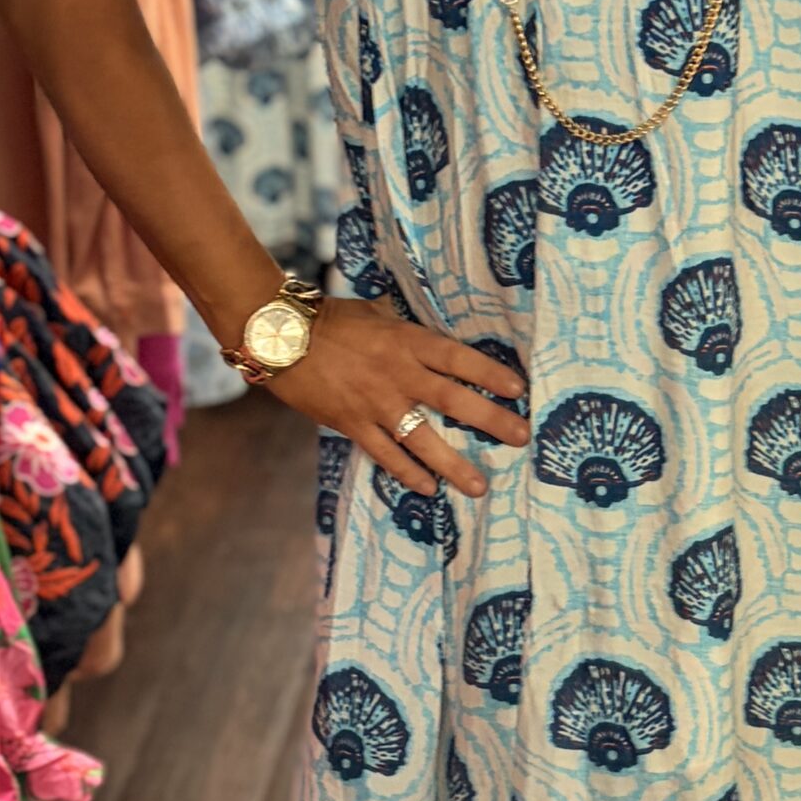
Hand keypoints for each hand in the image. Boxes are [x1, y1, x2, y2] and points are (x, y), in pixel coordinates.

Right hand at [265, 296, 527, 498]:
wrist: (278, 335)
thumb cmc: (330, 319)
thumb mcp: (376, 313)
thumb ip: (406, 328)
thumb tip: (432, 333)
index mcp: (407, 341)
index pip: (459, 358)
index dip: (491, 374)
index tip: (519, 390)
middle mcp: (398, 374)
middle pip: (454, 400)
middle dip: (491, 421)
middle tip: (521, 438)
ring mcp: (375, 403)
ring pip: (423, 438)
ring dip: (453, 464)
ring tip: (479, 486)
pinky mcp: (351, 424)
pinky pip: (384, 453)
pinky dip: (406, 472)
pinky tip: (427, 487)